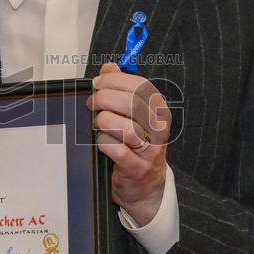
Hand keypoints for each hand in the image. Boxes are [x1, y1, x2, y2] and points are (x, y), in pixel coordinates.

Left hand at [87, 62, 170, 224]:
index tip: (98, 84)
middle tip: (93, 103)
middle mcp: (159, 128)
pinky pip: (115, 149)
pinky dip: (103, 142)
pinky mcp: (137, 168)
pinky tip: (103, 141)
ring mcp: (150, 149)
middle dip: (104, 99)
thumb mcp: (133, 114)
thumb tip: (109, 67)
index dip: (113, 81)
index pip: (138, 85)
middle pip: (130, 103)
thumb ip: (121, 87)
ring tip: (99, 124)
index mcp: (159, 109)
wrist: (145, 186)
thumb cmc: (137, 145)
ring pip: (123, 126)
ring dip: (103, 121)